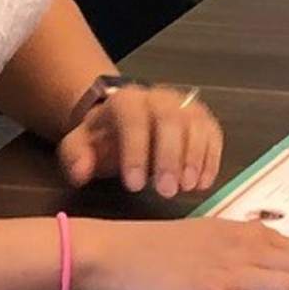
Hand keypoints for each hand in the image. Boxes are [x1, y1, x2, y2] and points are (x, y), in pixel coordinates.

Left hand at [56, 83, 222, 199]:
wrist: (123, 119)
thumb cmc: (103, 138)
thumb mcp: (79, 145)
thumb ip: (76, 157)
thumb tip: (81, 172)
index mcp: (125, 101)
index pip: (133, 119)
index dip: (135, 152)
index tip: (134, 186)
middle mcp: (158, 97)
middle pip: (170, 120)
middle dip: (170, 158)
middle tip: (167, 192)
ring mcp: (184, 105)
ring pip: (195, 124)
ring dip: (194, 158)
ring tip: (187, 188)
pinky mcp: (202, 118)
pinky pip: (212, 133)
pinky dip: (211, 158)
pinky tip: (203, 183)